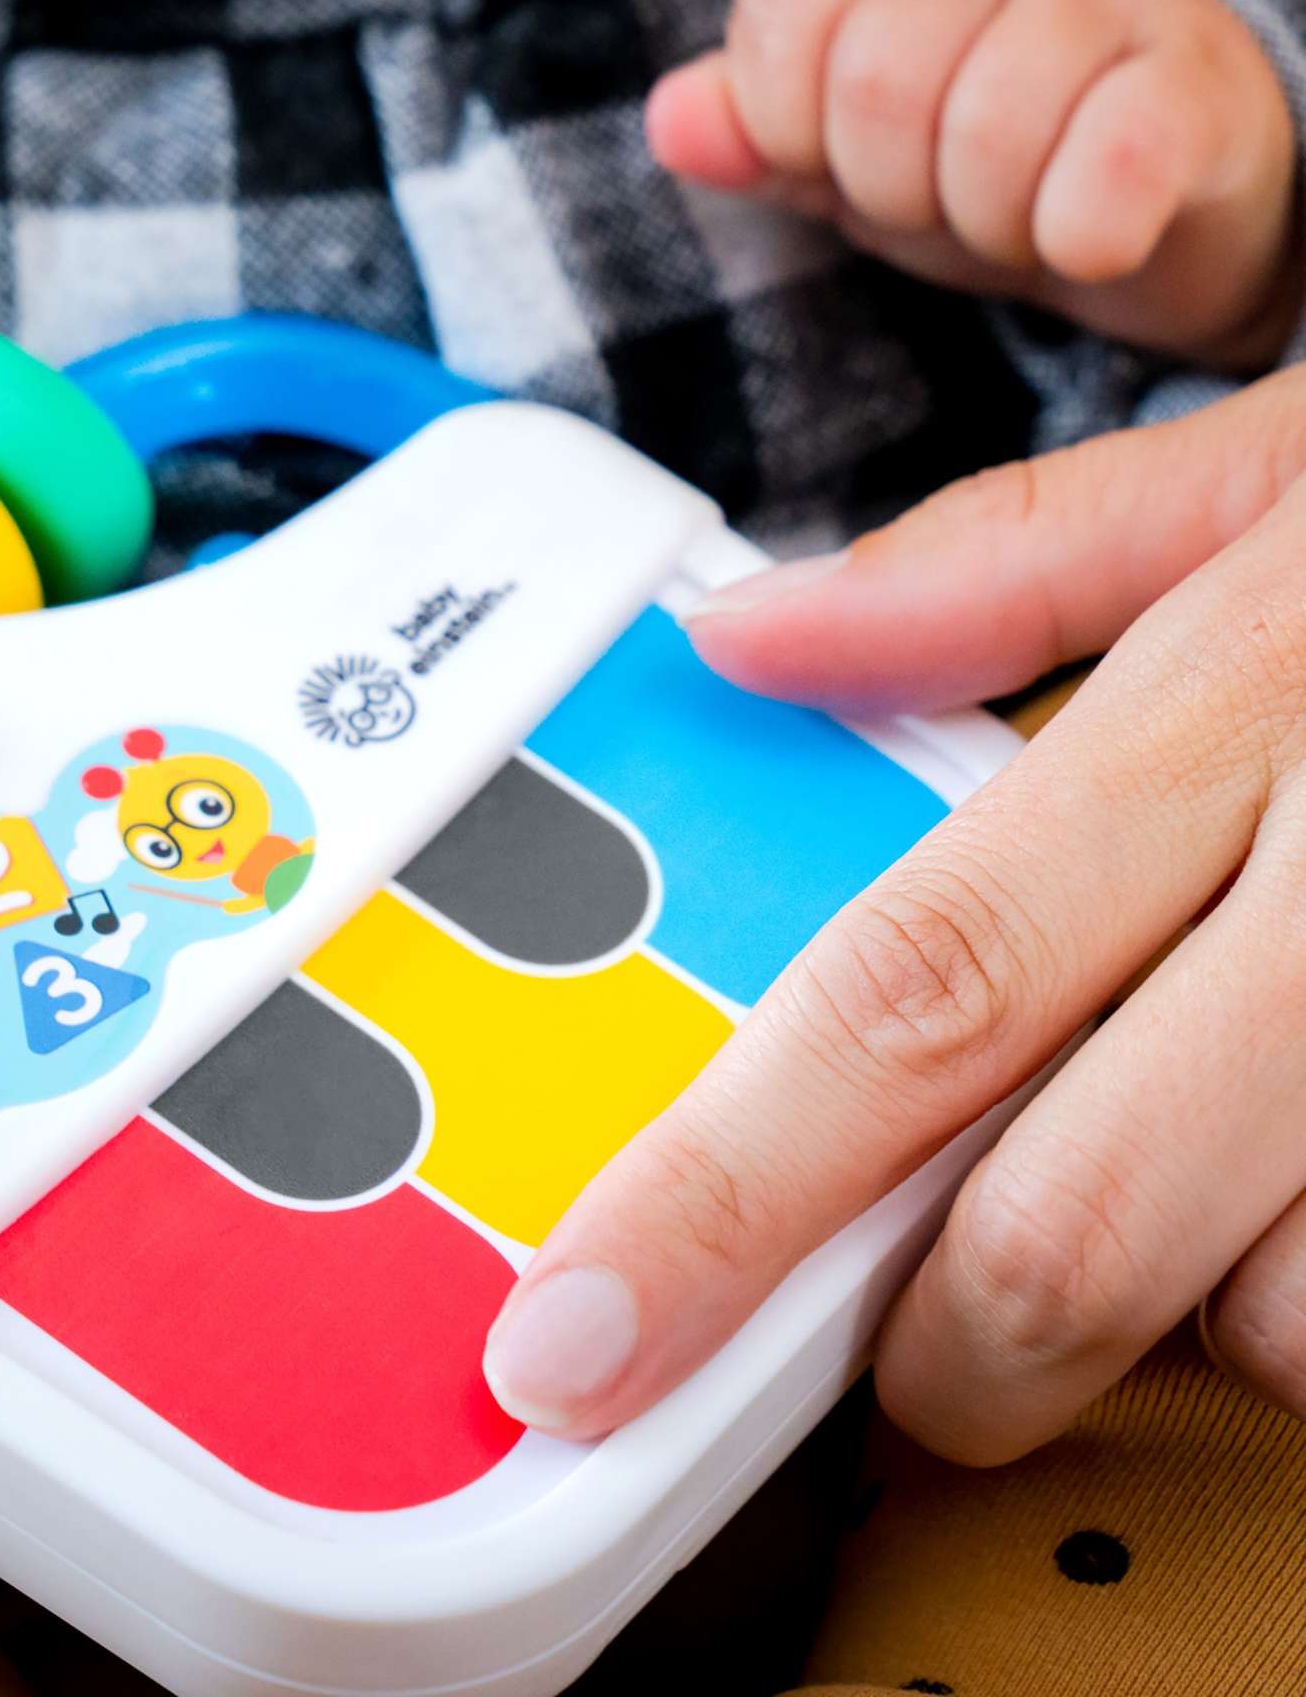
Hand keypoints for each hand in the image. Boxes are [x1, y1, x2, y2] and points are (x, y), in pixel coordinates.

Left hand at [483, 366, 1305, 1461]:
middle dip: (939, 1347)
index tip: (582, 1331)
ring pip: (1276, 1316)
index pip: (917, 990)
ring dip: (1177, 1304)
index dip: (725, 1195)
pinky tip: (1302, 1175)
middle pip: (1072, 1222)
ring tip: (1178, 1175)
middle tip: (897, 1348)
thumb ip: (996, 567)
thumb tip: (746, 638)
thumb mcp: (1270, 468)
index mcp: (1246, 699)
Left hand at [647, 0, 1301, 365]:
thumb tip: (667, 119)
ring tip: (1017, 216)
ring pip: (990, 125)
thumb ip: (756, 137)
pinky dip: (1079, 231)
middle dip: (889, 186)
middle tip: (941, 200)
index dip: (790, 124)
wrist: (1175, 181)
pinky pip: (1112, 164)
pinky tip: (1086, 237)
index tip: (842, 163)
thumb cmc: (988, 159)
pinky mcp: (1192, 91)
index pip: (782, 14)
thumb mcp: (848, 154)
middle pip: (876, 78)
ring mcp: (1107, 8)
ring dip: (986, 220)